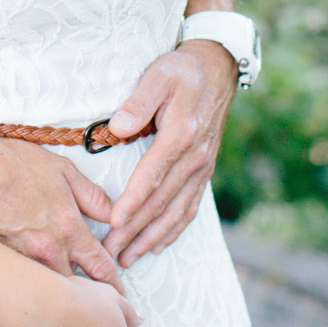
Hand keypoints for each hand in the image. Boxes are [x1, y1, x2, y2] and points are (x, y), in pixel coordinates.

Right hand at [0, 127, 130, 295]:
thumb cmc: (9, 163)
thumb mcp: (61, 170)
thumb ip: (93, 196)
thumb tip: (113, 213)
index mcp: (68, 229)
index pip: (101, 268)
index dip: (114, 286)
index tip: (119, 295)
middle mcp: (46, 250)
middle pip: (76, 289)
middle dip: (86, 295)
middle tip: (93, 300)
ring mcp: (20, 258)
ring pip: (47, 287)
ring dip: (56, 291)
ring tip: (62, 295)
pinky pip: (20, 277)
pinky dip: (28, 282)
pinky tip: (29, 280)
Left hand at [102, 41, 235, 265]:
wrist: (217, 69)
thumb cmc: (181, 71)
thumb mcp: (158, 75)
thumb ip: (138, 101)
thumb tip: (118, 127)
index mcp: (181, 136)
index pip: (152, 176)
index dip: (133, 202)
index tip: (113, 223)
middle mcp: (194, 158)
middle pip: (162, 202)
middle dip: (135, 230)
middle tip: (110, 252)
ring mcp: (201, 168)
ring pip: (176, 212)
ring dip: (153, 237)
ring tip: (129, 257)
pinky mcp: (203, 171)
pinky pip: (190, 207)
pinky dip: (174, 229)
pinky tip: (158, 244)